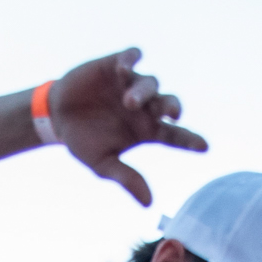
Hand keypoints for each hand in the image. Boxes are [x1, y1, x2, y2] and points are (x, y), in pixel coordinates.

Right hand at [45, 49, 205, 204]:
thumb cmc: (84, 142)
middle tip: (170, 114)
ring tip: (129, 101)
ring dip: (144, 91)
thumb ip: (126, 178)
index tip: (204, 147)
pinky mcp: (115, 65)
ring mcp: (132, 84)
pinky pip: (131, 57)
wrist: (57, 117)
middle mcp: (145, 106)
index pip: (175, 136)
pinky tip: (125, 67)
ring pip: (150, 83)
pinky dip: (131, 60)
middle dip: (172, 107)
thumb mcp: (103, 164)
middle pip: (167, 104)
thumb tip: (148, 204)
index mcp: (148, 130)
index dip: (190, 140)